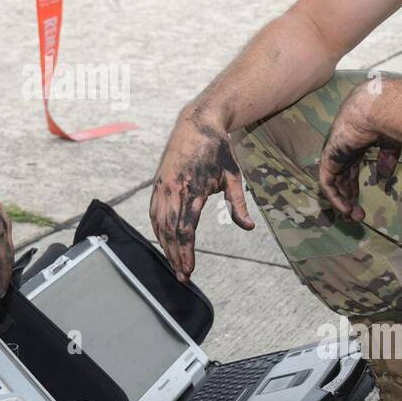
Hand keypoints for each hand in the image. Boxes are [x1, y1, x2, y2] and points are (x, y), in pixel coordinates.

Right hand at [150, 108, 254, 282]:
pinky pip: (153, 213)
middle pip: (170, 233)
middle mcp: (174, 190)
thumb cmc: (218, 150)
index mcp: (193, 190)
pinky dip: (157, 230)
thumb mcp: (233, 176)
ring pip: (159, 225)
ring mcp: (162, 187)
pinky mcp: (157, 184)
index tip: (189, 270)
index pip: (186, 231)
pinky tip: (163, 242)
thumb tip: (248, 227)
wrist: (196, 124)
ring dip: (165, 246)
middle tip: (182, 276)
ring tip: (174, 264)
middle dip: (175, 256)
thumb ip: (238, 204)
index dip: (186, 253)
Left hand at [319, 86, 400, 221]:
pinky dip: (335, 196)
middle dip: (348, 199)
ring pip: (333, 183)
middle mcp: (342, 150)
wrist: (376, 110)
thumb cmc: (387, 121)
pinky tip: (345, 208)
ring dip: (342, 202)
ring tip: (352, 217)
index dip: (354, 189)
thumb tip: (384, 176)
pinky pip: (327, 181)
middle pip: (341, 180)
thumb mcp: (390, 144)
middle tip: (355, 217)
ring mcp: (333, 153)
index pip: (350, 171)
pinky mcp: (329, 157)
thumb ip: (387, 159)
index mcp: (355, 145)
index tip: (361, 206)